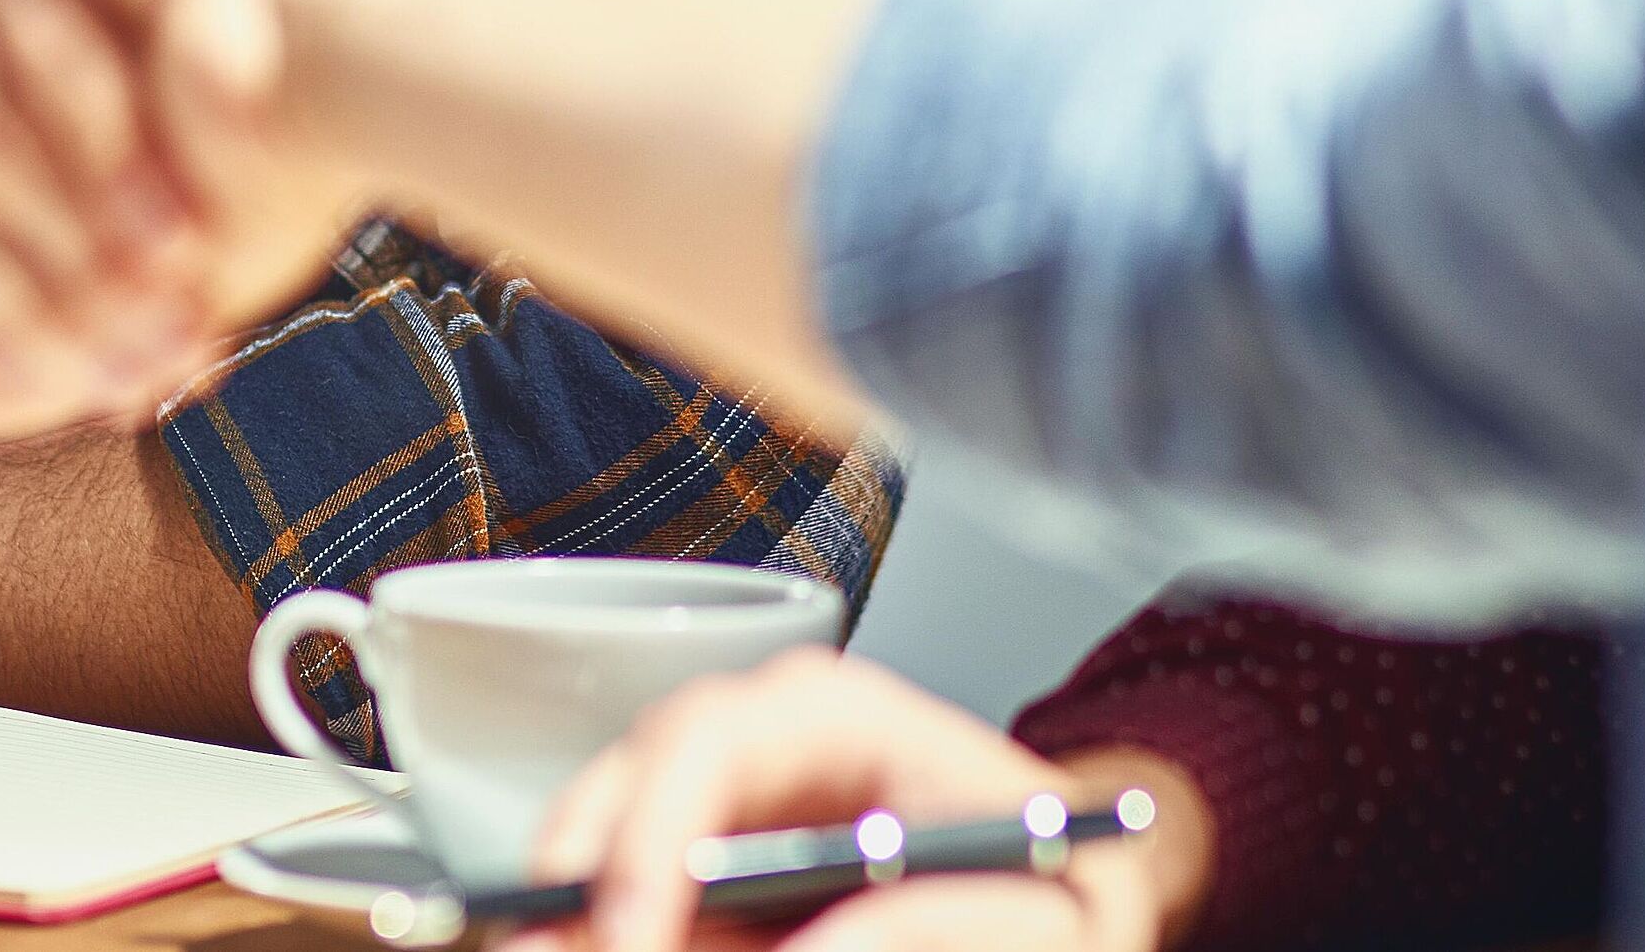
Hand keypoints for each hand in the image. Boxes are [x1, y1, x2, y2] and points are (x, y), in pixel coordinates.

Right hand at [510, 651, 1169, 951]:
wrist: (1071, 892)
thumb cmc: (1066, 883)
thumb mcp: (1048, 915)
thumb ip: (943, 925)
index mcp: (833, 715)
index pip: (704, 743)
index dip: (648, 839)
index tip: (632, 938)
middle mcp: (754, 746)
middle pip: (617, 792)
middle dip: (572, 886)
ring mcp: (716, 811)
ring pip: (598, 851)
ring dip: (574, 919)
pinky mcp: (703, 877)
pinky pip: (627, 901)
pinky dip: (609, 933)